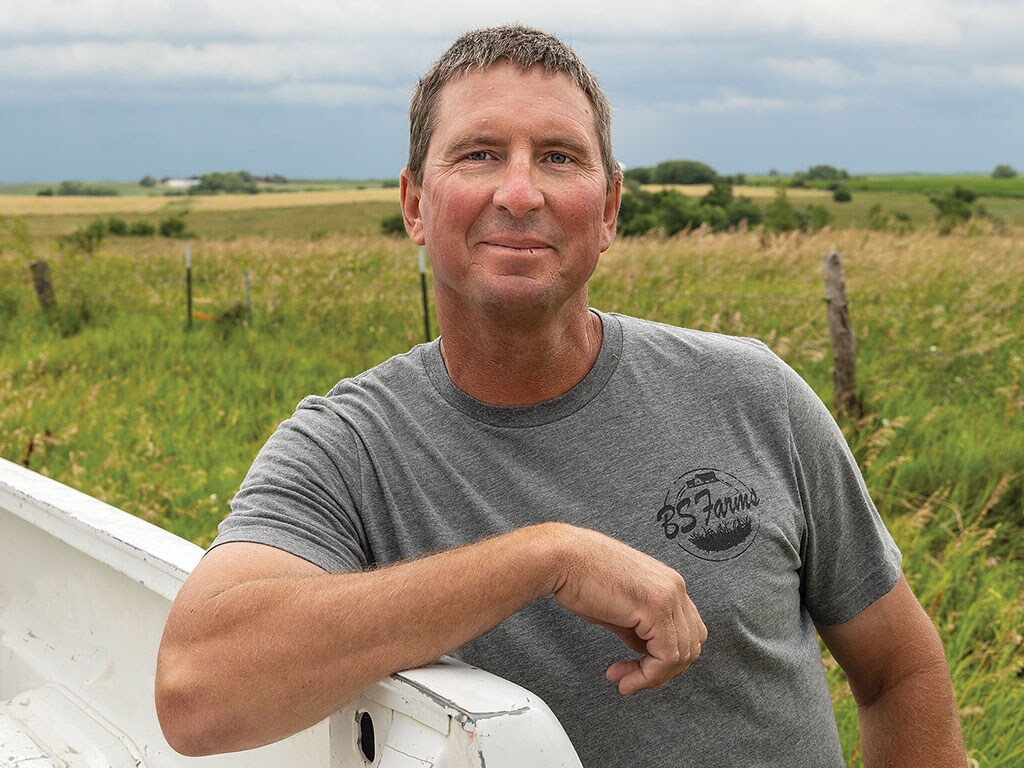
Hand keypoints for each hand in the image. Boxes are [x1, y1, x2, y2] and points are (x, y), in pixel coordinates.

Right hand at [550, 526, 705, 694]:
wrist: (562, 557)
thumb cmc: (580, 575)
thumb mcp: (618, 609)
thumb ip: (639, 629)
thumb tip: (646, 652)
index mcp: (667, 583)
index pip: (688, 631)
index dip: (667, 658)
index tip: (639, 669)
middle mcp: (674, 587)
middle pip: (691, 645)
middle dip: (663, 670)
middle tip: (633, 679)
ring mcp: (668, 596)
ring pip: (681, 654)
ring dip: (652, 676)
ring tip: (625, 680)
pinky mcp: (656, 608)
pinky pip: (665, 656)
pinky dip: (647, 675)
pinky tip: (626, 679)